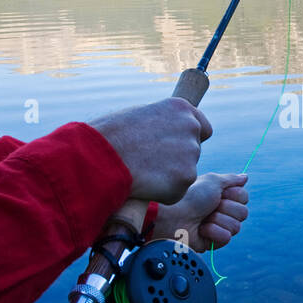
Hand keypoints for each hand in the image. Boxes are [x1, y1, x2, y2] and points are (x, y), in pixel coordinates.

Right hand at [90, 98, 212, 204]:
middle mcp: (191, 128)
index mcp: (180, 108)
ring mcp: (191, 154)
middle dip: (176, 160)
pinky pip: (176, 192)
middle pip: (193, 152)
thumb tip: (164, 135)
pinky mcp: (186, 179)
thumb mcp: (137, 117)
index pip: (203, 127)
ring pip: (184, 174)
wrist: (99, 157)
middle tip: (148, 163)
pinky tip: (143, 184)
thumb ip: (160, 124)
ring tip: (141, 172)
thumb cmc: (108, 137)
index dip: (190, 140)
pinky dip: (162, 193)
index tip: (178, 148)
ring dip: (167, 177)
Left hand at [153, 172, 247, 251]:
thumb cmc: (190, 196)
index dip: (234, 195)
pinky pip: (226, 238)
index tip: (220, 193)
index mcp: (221, 196)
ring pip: (236, 227)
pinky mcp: (213, 243)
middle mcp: (221, 212)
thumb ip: (231, 180)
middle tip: (210, 206)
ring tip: (203, 218)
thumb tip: (245, 177)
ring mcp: (218, 228)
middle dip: (226, 208)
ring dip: (218, 220)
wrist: (173, 215)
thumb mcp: (212, 181)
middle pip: (243, 213)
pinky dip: (214, 232)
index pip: (244, 198)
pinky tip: (201, 229)